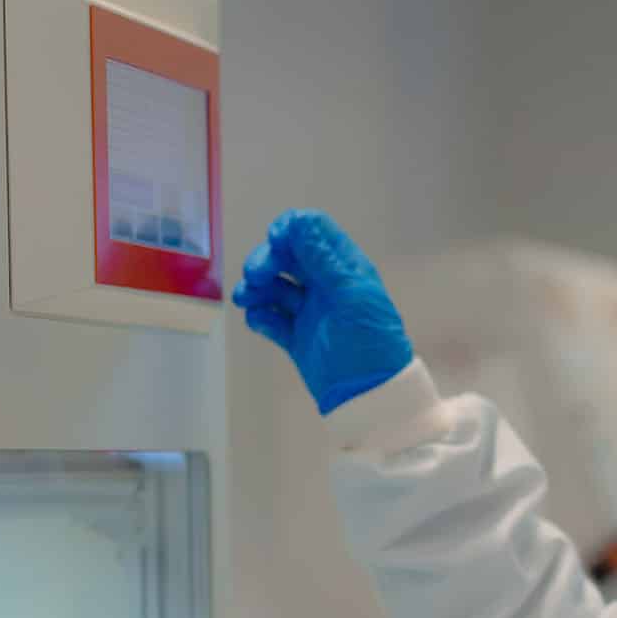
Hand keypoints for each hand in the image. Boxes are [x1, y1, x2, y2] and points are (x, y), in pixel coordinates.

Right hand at [232, 209, 413, 414]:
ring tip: (246, 299)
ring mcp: (309, 311)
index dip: (290, 230)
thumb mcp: (351, 295)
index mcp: (343, 268)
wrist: (370, 395)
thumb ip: (324, 259)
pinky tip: (259, 321)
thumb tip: (298, 221)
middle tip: (254, 276)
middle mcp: (324, 284)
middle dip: (266, 260)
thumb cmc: (369, 340)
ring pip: (274, 287)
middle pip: (286, 256)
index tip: (274, 241)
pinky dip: (261, 315)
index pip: (312, 232)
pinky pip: (271, 318)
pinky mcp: (295, 337)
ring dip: (256, 287)